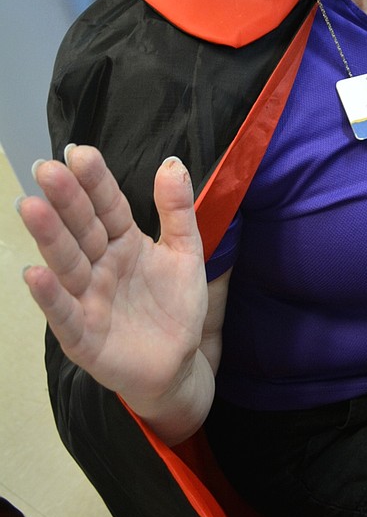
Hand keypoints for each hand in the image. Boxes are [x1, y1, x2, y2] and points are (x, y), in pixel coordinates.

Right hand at [18, 146, 207, 412]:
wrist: (178, 363)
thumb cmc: (175, 306)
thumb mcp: (185, 252)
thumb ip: (177, 210)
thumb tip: (172, 161)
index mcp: (123, 241)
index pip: (108, 205)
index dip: (94, 181)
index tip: (79, 153)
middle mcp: (100, 265)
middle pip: (82, 228)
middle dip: (65, 200)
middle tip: (46, 169)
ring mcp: (88, 298)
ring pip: (67, 263)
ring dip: (49, 237)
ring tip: (31, 207)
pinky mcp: (83, 336)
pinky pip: (65, 313)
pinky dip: (50, 295)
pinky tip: (33, 272)